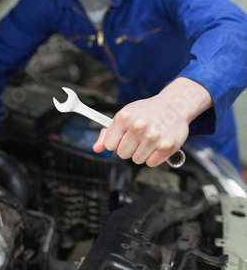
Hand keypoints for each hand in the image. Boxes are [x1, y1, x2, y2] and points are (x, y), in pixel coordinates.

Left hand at [93, 77, 212, 166]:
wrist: (174, 105)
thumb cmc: (147, 111)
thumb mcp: (124, 115)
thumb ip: (108, 133)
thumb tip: (96, 148)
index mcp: (124, 117)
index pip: (110, 144)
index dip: (116, 142)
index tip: (123, 136)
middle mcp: (138, 126)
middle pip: (122, 154)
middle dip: (129, 148)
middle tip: (138, 137)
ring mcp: (153, 137)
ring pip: (137, 160)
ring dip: (142, 153)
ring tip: (149, 139)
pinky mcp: (166, 147)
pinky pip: (151, 163)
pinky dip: (154, 156)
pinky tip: (158, 144)